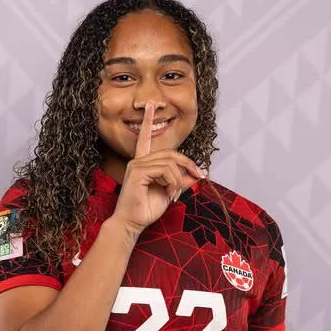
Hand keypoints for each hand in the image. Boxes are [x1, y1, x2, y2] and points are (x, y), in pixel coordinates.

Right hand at [109, 102, 206, 237]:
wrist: (132, 224)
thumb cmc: (146, 210)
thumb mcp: (170, 193)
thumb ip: (181, 181)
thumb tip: (196, 174)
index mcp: (143, 163)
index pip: (145, 138)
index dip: (147, 121)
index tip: (150, 106)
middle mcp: (138, 161)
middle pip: (171, 154)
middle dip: (188, 164)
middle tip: (198, 177)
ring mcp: (136, 165)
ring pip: (170, 163)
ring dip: (178, 180)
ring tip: (175, 194)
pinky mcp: (137, 172)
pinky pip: (165, 170)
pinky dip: (173, 183)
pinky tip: (169, 194)